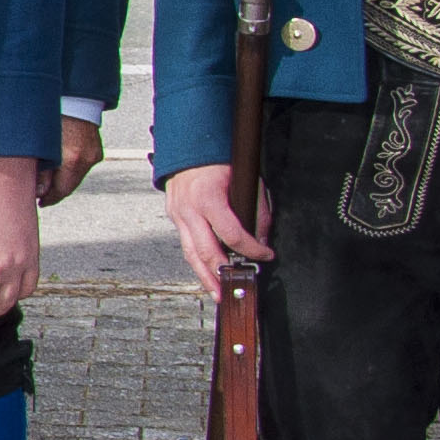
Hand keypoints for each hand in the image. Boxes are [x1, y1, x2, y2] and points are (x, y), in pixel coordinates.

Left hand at [42, 114, 104, 206]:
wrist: (74, 98)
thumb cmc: (51, 118)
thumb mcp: (40, 145)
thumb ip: (41, 171)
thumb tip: (40, 192)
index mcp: (72, 159)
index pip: (62, 191)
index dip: (50, 199)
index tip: (40, 203)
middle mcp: (87, 159)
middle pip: (70, 185)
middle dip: (55, 192)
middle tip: (41, 196)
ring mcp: (94, 154)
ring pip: (77, 176)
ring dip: (64, 180)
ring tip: (48, 182)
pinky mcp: (97, 150)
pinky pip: (82, 166)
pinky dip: (71, 169)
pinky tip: (60, 168)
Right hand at [163, 159, 271, 289]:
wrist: (189, 148)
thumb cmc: (218, 162)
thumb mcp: (247, 181)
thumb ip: (257, 211)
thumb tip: (263, 238)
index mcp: (208, 199)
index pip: (232, 235)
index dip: (251, 249)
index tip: (265, 256)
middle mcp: (189, 210)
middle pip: (204, 251)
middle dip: (220, 274)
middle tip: (233, 289)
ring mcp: (177, 215)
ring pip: (190, 254)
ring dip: (204, 276)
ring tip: (217, 292)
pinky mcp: (174, 217)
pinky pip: (185, 244)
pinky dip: (197, 261)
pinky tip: (207, 272)